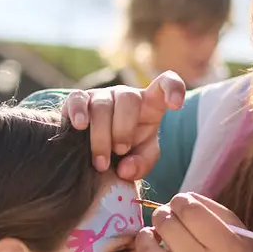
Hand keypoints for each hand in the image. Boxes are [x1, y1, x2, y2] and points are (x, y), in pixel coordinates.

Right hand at [63, 71, 186, 179]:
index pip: (165, 83)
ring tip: (101, 163)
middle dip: (123, 129)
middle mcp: (126, 96)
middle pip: (128, 99)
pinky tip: (80, 127)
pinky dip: (78, 111)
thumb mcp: (142, 160)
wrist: (95, 158)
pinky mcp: (79, 100)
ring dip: (101, 136)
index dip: (172, 88)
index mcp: (150, 104)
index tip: (175, 105)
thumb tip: (125, 168)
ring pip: (102, 105)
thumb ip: (142, 164)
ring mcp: (102, 95)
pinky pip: (77, 98)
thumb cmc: (126, 154)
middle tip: (120, 152)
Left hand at [85, 193, 252, 251]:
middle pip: (165, 223)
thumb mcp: (237, 229)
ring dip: (147, 235)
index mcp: (221, 245)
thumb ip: (208, 208)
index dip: (183, 202)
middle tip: (175, 223)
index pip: (188, 209)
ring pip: (146, 247)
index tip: (186, 208)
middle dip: (166, 215)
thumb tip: (177, 198)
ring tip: (158, 239)